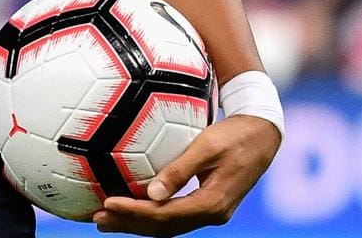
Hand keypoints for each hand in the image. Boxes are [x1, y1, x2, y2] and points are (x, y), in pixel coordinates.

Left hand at [92, 114, 279, 234]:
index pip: (165, 215)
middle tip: (98, 218)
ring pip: (169, 225)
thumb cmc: (234, 135)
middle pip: (164, 227)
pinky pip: (175, 216)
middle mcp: (213, 213)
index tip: (108, 202)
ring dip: (137, 223)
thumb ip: (180, 170)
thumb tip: (151, 193)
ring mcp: (212, 212)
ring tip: (107, 219)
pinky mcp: (209, 204)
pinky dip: (152, 216)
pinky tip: (133, 209)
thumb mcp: (206, 147)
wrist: (263, 135)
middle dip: (129, 224)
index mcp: (213, 202)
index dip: (135, 212)